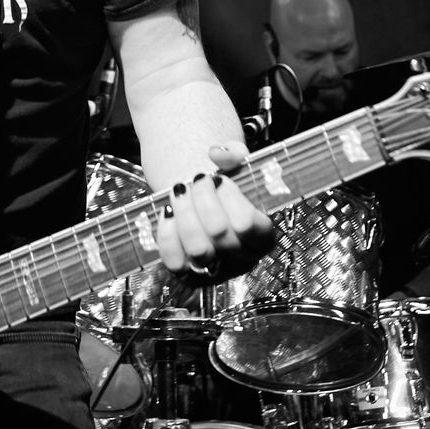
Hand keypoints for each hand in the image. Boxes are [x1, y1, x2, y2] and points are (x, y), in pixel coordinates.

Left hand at [155, 142, 274, 281]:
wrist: (203, 204)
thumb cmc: (223, 187)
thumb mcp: (235, 165)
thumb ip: (233, 152)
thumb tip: (217, 154)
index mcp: (262, 236)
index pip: (247, 224)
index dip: (230, 197)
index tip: (219, 178)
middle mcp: (242, 258)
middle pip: (219, 233)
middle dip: (203, 198)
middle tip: (197, 179)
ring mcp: (215, 271)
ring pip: (197, 249)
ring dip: (184, 212)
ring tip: (180, 191)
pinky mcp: (188, 276)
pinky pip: (175, 262)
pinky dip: (167, 235)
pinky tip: (168, 213)